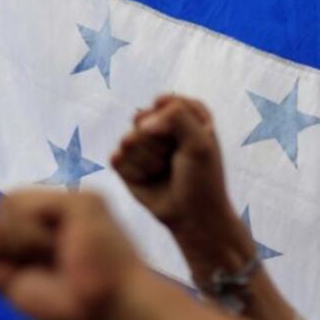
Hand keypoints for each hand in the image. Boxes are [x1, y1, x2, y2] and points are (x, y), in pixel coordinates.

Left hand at [0, 189, 142, 319]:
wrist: (107, 311)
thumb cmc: (69, 307)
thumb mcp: (15, 285)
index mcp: (47, 229)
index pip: (1, 221)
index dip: (3, 251)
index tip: (36, 277)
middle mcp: (58, 213)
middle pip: (1, 209)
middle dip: (8, 244)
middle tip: (48, 267)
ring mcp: (70, 204)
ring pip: (7, 202)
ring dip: (19, 240)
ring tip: (57, 258)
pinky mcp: (81, 200)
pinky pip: (23, 203)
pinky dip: (29, 234)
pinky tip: (59, 248)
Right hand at [111, 96, 233, 228]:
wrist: (193, 216)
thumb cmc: (202, 178)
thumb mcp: (200, 142)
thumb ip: (176, 116)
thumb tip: (139, 123)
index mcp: (183, 111)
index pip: (164, 103)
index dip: (174, 126)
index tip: (191, 142)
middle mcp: (159, 123)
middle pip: (141, 119)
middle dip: (159, 144)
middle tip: (176, 159)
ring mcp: (140, 142)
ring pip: (127, 140)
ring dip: (149, 162)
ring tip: (164, 171)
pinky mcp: (124, 163)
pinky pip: (117, 158)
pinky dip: (135, 173)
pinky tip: (150, 180)